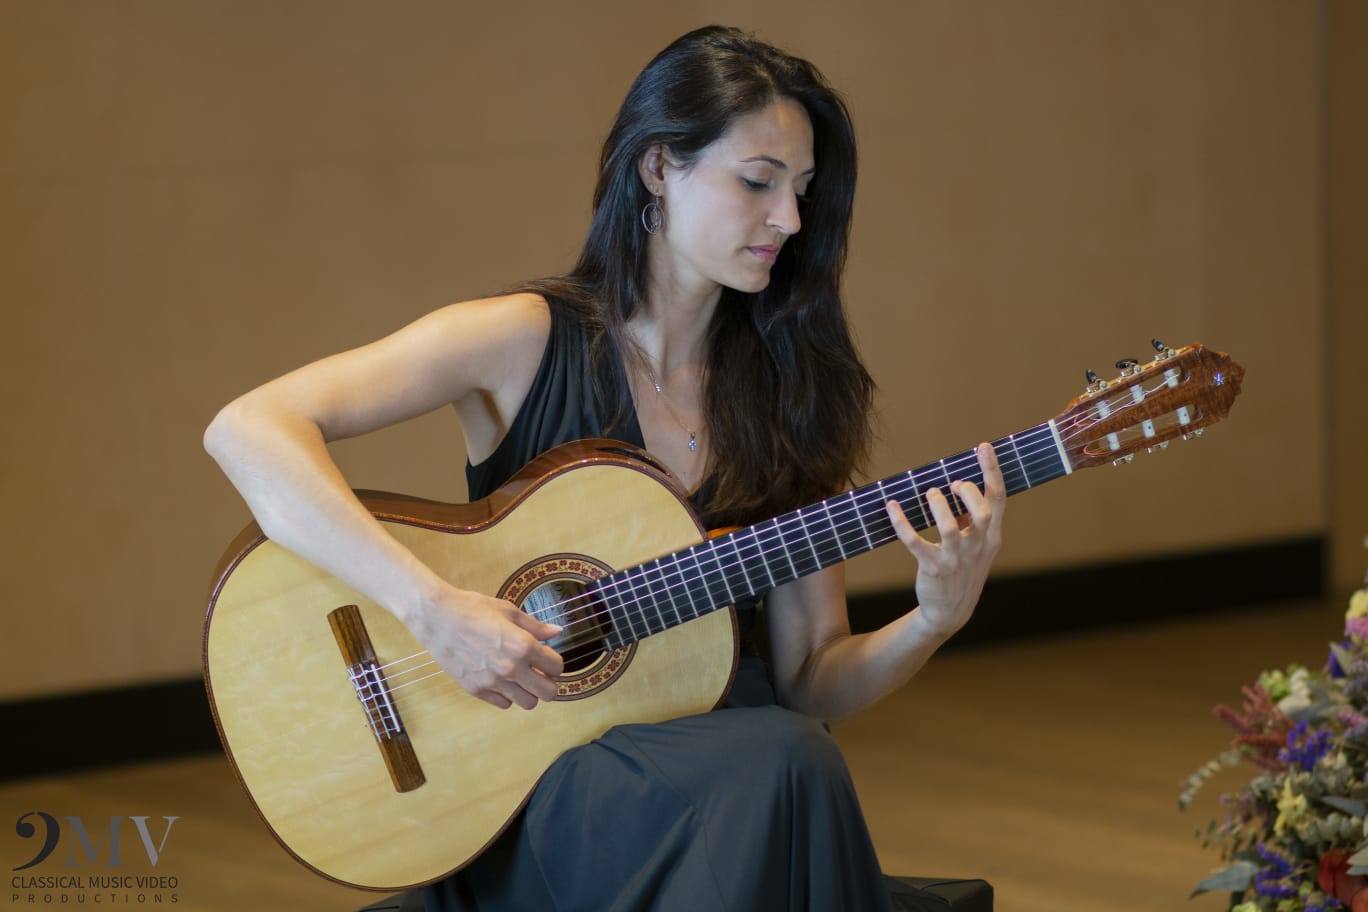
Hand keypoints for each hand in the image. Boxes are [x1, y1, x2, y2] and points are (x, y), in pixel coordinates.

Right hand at [406, 584, 564, 709]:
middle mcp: (511, 668)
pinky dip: (507, 695)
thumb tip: (557, 632)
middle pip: (548, 693)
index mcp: (522, 645)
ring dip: (529, 691)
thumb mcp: (508, 611)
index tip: (547, 656)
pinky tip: (501, 680)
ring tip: (520, 677)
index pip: (556, 667)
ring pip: (528, 703)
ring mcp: (492, 682)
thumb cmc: (473, 608)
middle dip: (548, 682)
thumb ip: (535, 626)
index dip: (555, 661)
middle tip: (539, 672)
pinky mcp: (476, 690)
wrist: (436, 618)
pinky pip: (503, 703)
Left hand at [885, 442, 1005, 639]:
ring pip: (949, 528)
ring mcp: (955, 559)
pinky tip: (892, 507)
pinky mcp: (932, 568)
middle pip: (982, 512)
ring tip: (931, 493)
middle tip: (952, 485)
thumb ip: (974, 520)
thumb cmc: (963, 571)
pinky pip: (915, 542)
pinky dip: (902, 523)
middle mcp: (977, 547)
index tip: (983, 447)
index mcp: (991, 537)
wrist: (950, 612)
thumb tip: (962, 487)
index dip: (992, 472)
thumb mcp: (977, 547)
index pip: (998, 500)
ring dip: (938, 506)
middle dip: (968, 493)